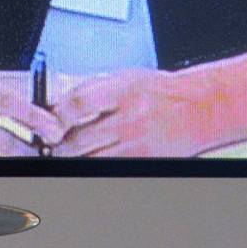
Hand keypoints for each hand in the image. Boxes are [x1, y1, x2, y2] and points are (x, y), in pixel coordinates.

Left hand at [50, 69, 220, 157]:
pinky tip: (93, 157)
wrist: (198, 109)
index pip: (77, 104)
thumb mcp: (126, 78)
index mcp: (122, 91)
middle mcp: (129, 119)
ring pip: (89, 161)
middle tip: (51, 142)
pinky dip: (95, 164)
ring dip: (74, 158)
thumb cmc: (160, 91)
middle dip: (59, 144)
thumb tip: (58, 102)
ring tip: (68, 151)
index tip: (48, 120)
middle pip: (78, 141)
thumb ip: (93, 89)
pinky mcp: (143, 162)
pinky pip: (108, 169)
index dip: (56, 116)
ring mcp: (136, 145)